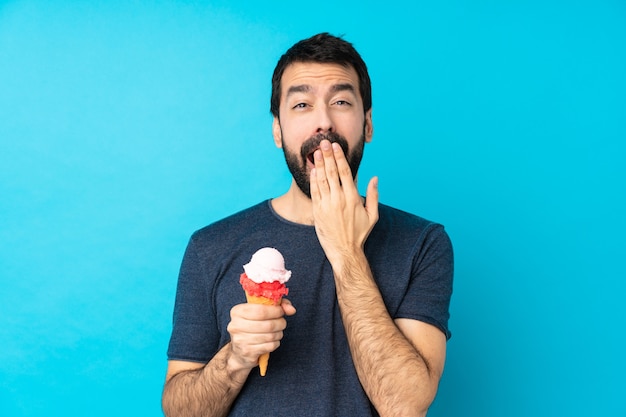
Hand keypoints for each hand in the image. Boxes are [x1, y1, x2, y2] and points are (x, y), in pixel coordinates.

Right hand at [226, 299, 295, 369]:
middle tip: (282, 323)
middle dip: (280, 323)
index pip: (261, 310)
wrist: (239, 352)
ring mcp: (240, 340)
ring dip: (279, 333)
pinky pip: (270, 346)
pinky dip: (275, 343)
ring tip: (277, 332)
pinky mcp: (247, 352)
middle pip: (268, 324)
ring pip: (270, 335)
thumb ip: (277, 306)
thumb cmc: (252, 327)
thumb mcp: (260, 311)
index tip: (281, 311)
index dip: (275, 310)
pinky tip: (272, 341)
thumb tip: (291, 309)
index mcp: (237, 312)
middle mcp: (235, 325)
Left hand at [310, 139, 378, 265]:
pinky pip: (315, 192)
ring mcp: (327, 205)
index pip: (345, 172)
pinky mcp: (318, 211)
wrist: (344, 251)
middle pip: (331, 172)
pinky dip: (313, 180)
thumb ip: (373, 195)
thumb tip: (375, 178)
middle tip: (323, 142)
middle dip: (327, 156)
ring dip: (318, 165)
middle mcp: (339, 199)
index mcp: (352, 197)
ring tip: (316, 152)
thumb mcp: (372, 215)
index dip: (339, 157)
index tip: (336, 146)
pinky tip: (313, 170)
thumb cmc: (359, 233)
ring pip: (321, 180)